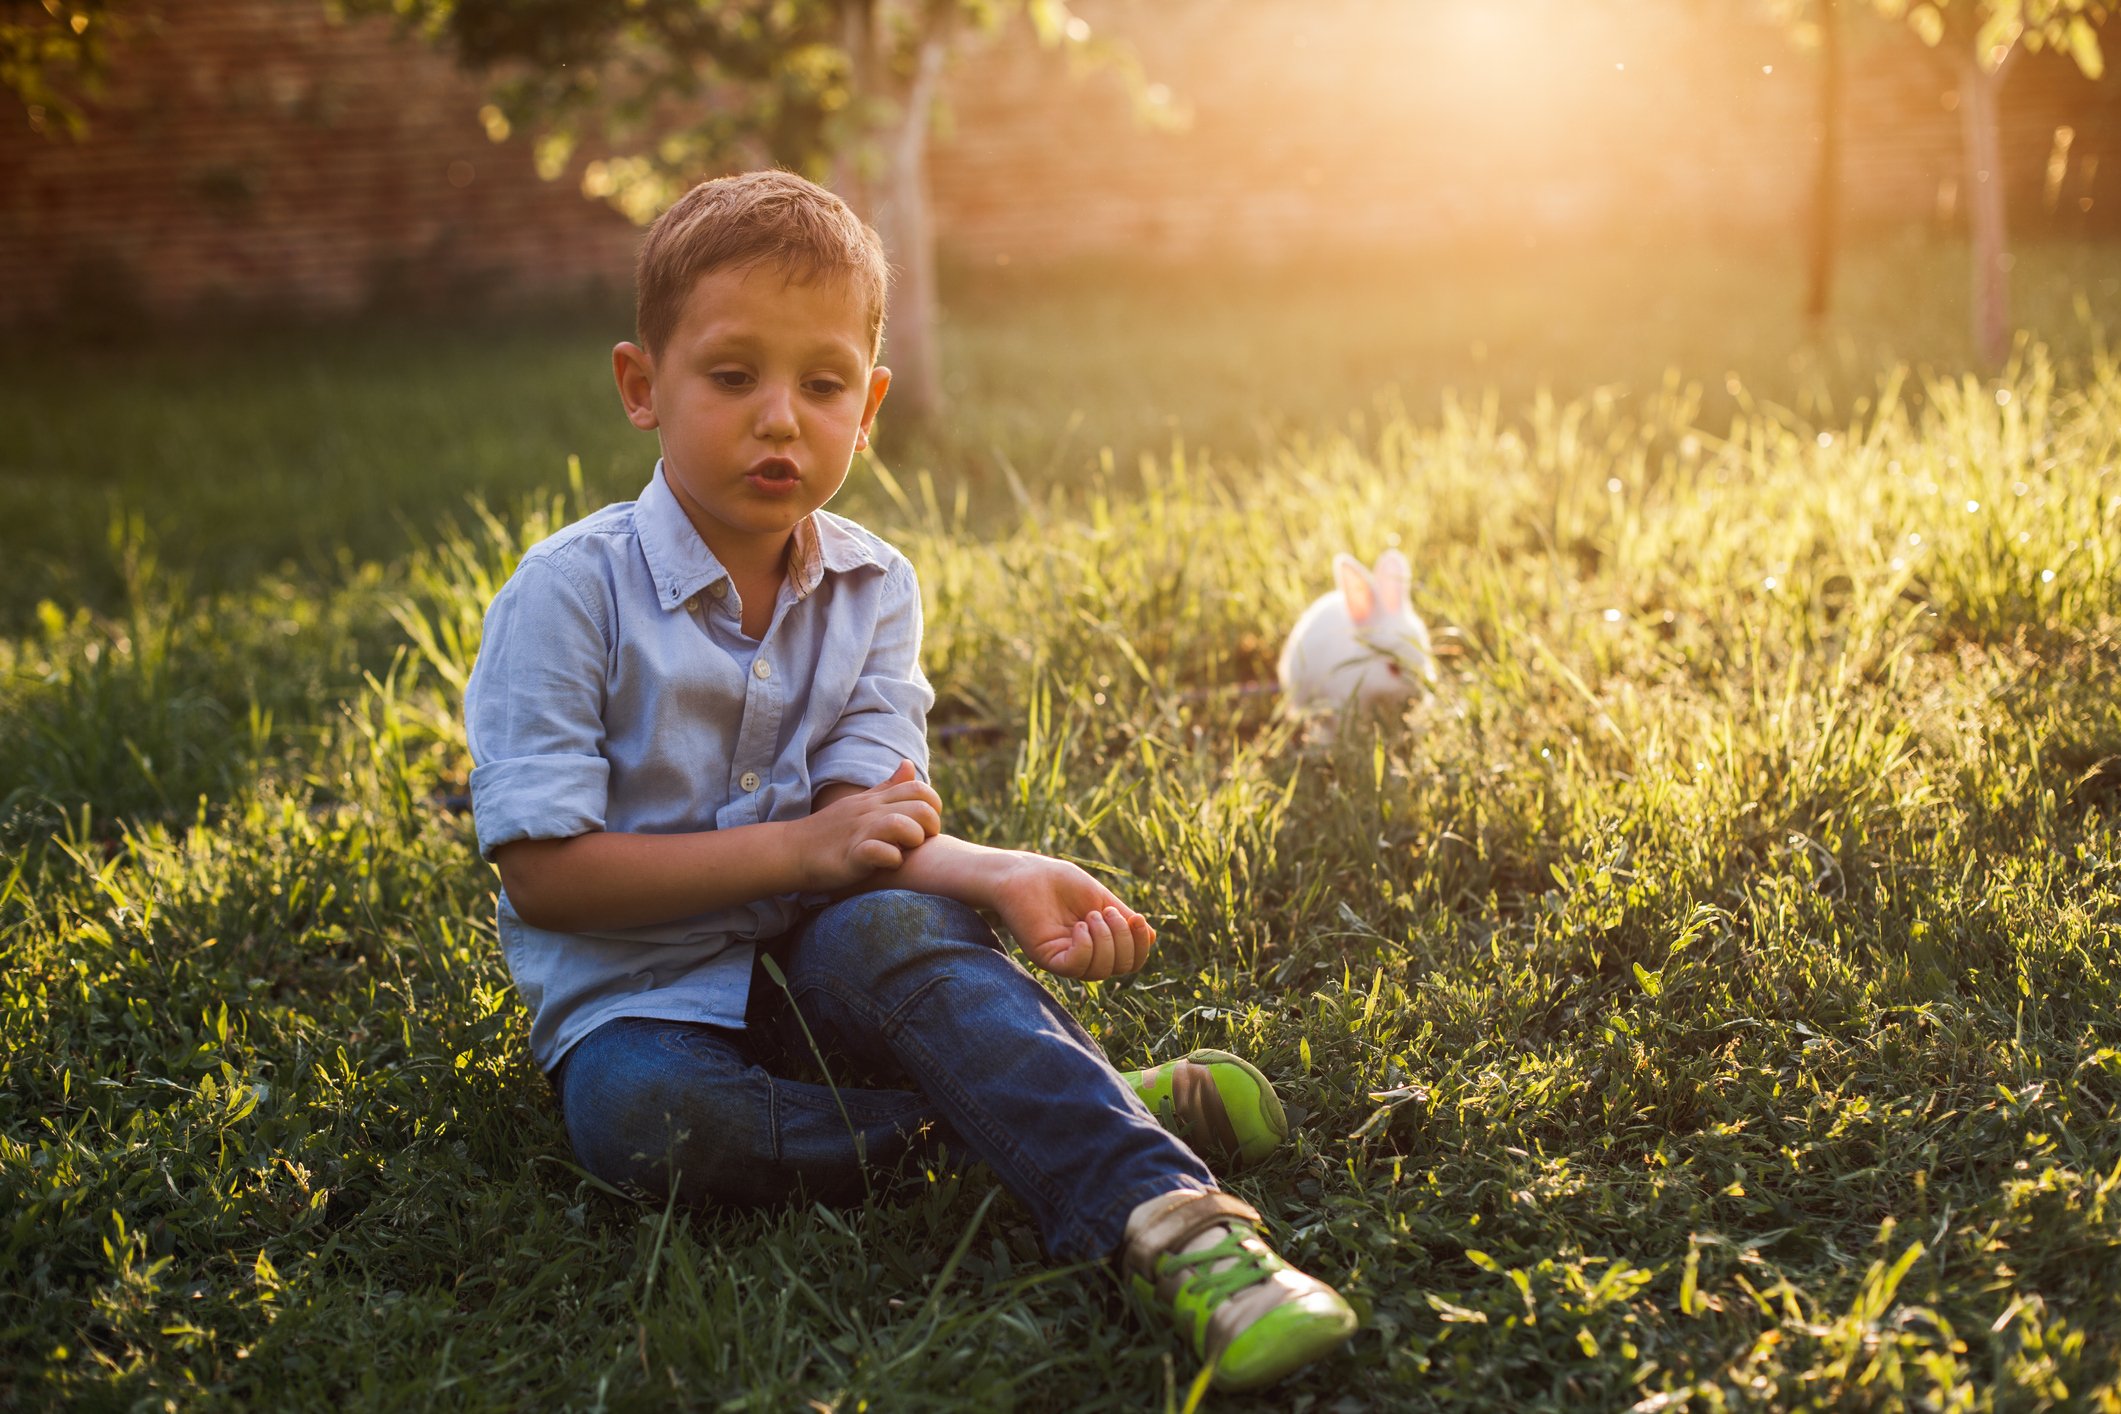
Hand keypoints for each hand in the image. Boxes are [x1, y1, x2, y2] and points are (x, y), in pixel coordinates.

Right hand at [798, 760, 941, 892]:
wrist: (792, 850)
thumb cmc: (831, 831)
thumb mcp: (861, 803)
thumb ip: (888, 787)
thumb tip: (908, 765)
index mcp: (876, 800)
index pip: (919, 788)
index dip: (933, 806)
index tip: (926, 826)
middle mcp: (870, 812)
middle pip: (920, 807)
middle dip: (930, 827)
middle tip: (919, 843)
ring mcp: (860, 832)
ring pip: (902, 825)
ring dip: (913, 840)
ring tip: (905, 851)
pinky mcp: (850, 856)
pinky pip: (878, 852)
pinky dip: (890, 859)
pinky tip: (888, 864)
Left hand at [988, 854, 1156, 980]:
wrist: (1027, 873)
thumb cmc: (1061, 882)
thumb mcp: (1102, 899)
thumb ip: (1124, 919)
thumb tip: (1154, 939)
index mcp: (1101, 943)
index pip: (1131, 961)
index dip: (1141, 945)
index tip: (1139, 919)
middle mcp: (1085, 956)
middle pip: (1121, 968)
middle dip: (1124, 939)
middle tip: (1107, 913)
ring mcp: (1066, 959)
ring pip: (1101, 971)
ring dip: (1105, 939)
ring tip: (1090, 916)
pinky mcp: (1047, 958)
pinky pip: (1076, 966)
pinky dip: (1086, 946)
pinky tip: (1079, 926)